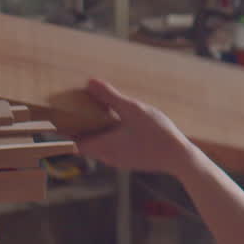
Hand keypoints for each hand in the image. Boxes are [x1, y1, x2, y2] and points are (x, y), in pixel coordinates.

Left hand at [72, 79, 200, 176]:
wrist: (180, 158)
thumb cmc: (156, 133)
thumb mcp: (132, 109)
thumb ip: (110, 96)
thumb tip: (90, 83)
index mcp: (103, 146)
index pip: (73, 143)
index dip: (66, 130)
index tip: (64, 115)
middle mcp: (108, 157)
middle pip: (86, 143)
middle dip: (82, 126)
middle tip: (83, 107)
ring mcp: (120, 161)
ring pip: (100, 145)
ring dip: (98, 130)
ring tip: (103, 112)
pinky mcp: (131, 160)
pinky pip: (113, 147)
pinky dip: (111, 136)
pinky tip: (123, 123)